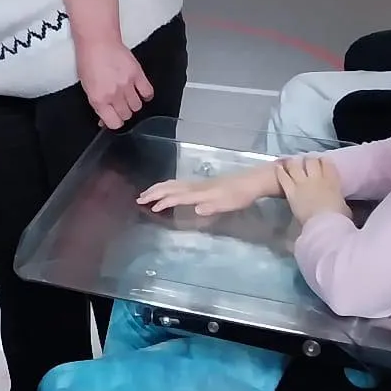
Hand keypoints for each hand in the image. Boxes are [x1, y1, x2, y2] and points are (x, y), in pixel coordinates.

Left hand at [76, 38, 151, 130]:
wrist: (97, 41)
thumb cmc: (88, 61)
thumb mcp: (86, 87)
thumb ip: (97, 104)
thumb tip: (104, 119)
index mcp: (98, 99)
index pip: (114, 123)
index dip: (115, 122)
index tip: (114, 118)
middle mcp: (114, 94)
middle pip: (127, 115)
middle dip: (124, 112)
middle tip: (120, 104)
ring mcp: (127, 85)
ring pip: (138, 106)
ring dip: (134, 104)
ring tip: (128, 95)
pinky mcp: (138, 74)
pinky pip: (148, 93)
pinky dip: (146, 95)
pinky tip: (140, 91)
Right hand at [138, 164, 278, 217]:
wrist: (251, 181)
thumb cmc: (239, 195)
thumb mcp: (227, 204)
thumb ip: (211, 207)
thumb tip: (195, 209)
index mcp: (199, 192)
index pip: (176, 196)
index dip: (163, 202)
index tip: (150, 209)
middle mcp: (195, 186)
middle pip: (170, 187)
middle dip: (153, 192)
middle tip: (139, 199)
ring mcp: (197, 183)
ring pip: (172, 183)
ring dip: (158, 188)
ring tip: (146, 194)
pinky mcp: (201, 183)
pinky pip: (177, 183)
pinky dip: (167, 186)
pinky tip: (166, 189)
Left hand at [278, 155, 349, 224]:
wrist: (324, 224)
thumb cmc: (338, 218)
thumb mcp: (344, 206)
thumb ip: (339, 199)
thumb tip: (338, 202)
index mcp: (332, 181)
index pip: (327, 163)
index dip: (324, 160)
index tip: (321, 159)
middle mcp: (316, 178)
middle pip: (311, 161)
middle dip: (308, 159)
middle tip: (306, 160)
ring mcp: (302, 183)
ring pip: (295, 165)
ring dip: (293, 162)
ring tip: (292, 161)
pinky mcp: (290, 191)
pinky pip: (283, 177)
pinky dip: (280, 171)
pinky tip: (278, 167)